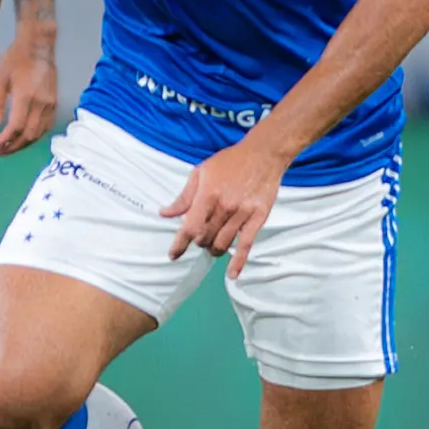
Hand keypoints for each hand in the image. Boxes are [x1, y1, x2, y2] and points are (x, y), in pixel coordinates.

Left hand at [0, 31, 60, 155]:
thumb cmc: (17, 57)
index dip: (4, 140)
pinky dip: (35, 135)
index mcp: (26, 97)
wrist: (39, 45)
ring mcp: (51, 103)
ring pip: (39, 133)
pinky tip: (25, 136)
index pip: (16, 127)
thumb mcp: (1, 79)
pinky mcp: (55, 102)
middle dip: (13, 146)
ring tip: (10, 147)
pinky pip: (46, 125)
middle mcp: (41, 103)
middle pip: (28, 135)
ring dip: (24, 143)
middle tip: (0, 151)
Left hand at [161, 137, 289, 278]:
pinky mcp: (258, 218)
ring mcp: (242, 214)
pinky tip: (232, 274)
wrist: (263, 153)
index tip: (173, 255)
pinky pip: (246, 244)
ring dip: (214, 249)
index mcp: (207, 195)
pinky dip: (239, 262)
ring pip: (222, 244)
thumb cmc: (230, 161)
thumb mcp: (201, 172)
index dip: (179, 244)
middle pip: (205, 238)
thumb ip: (184, 196)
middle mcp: (224, 207)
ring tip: (213, 246)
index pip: (189, 227)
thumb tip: (164, 213)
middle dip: (199, 242)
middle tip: (201, 237)